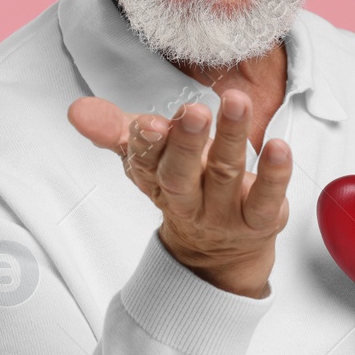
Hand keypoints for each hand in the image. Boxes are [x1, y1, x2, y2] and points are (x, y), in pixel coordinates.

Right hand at [67, 89, 292, 297]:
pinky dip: (273, 174)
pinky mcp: (258, 220)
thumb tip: (76, 110)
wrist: (219, 251)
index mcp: (155, 180)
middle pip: (180, 175)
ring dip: (230, 137)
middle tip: (192, 112)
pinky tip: (279, 147)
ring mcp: (222, 213)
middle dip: (185, 144)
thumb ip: (115, 129)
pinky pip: (265, 199)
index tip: (148, 124)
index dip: (146, 144)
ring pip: (225, 175)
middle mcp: (186, 200)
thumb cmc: (183, 186)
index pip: (145, 162)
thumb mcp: (146, 157)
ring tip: (236, 103)